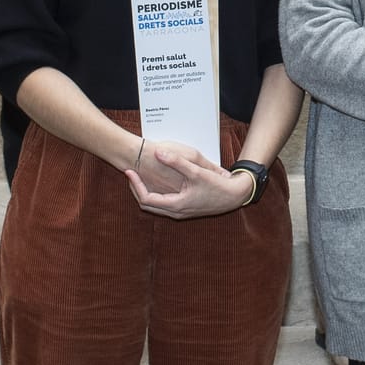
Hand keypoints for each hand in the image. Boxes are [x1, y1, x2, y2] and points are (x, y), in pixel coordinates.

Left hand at [125, 141, 253, 219]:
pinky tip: (158, 183)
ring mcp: (180, 213)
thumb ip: (176, 161)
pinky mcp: (185, 210)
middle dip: (136, 189)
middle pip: (146, 205)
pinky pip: (163, 205)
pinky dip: (155, 195)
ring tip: (141, 178)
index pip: (145, 198)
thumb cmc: (217, 186)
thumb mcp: (197, 171)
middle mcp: (175, 212)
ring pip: (154, 206)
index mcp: (175, 204)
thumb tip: (157, 151)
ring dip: (145, 193)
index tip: (130, 171)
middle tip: (132, 174)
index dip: (135, 185)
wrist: (234, 197)